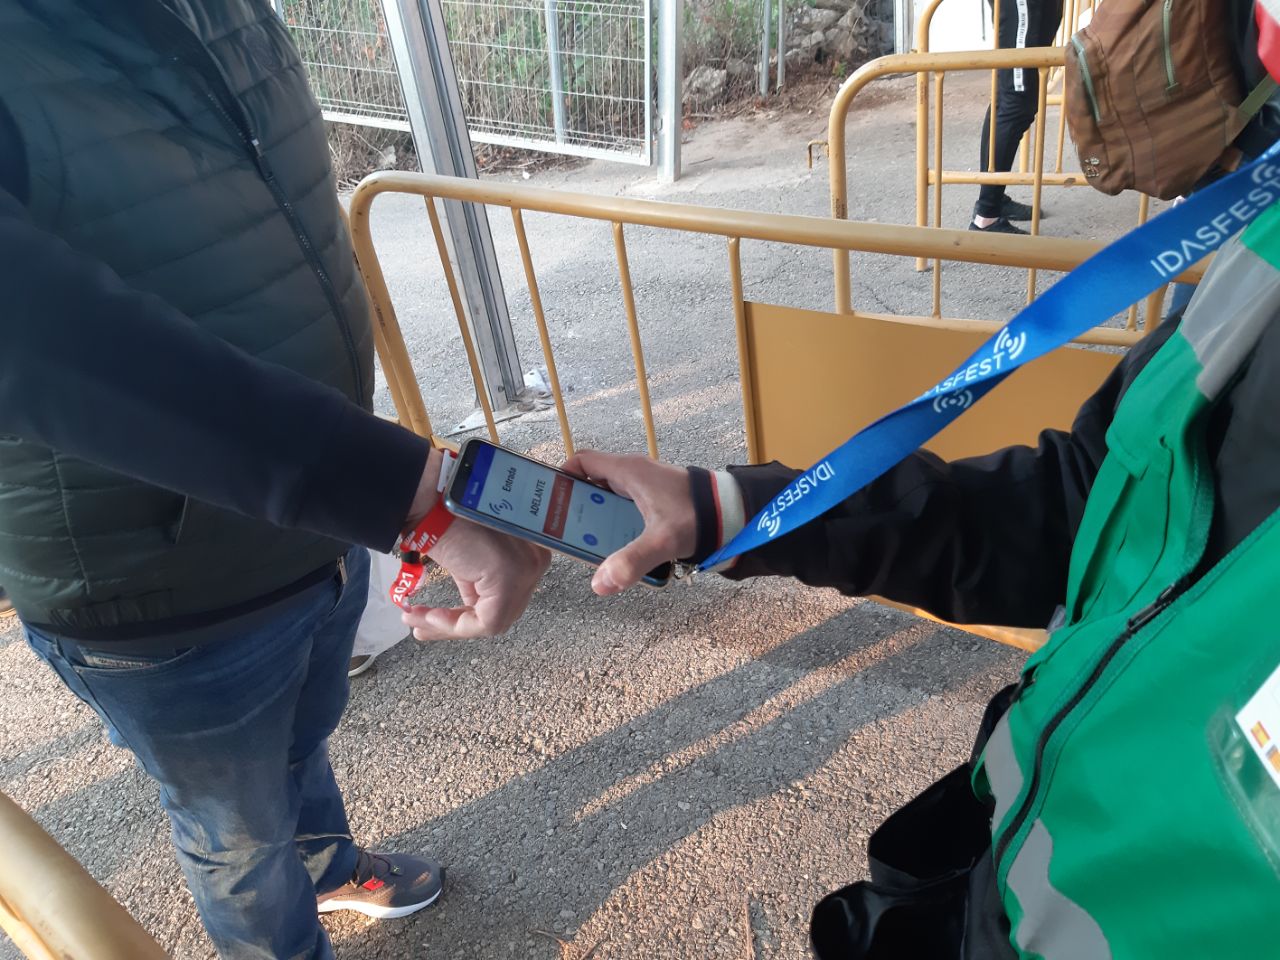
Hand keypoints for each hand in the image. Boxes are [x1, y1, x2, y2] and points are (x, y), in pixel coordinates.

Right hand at [398, 449, 550, 639]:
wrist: (430, 497)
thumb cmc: (444, 519)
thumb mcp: (469, 558)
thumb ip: (478, 581)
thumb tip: (469, 611)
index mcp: (532, 552)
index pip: (509, 598)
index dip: (471, 616)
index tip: (433, 619)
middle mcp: (538, 560)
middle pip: (504, 611)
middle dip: (459, 624)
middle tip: (420, 624)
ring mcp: (528, 568)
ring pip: (495, 621)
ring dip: (449, 626)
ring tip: (415, 621)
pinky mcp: (510, 577)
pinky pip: (486, 622)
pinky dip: (452, 626)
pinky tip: (424, 617)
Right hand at [562, 450, 695, 595]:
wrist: (734, 512)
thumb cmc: (699, 515)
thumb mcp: (662, 540)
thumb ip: (631, 561)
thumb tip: (600, 584)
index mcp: (628, 471)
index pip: (581, 461)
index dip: (563, 477)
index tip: (552, 501)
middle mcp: (634, 474)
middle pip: (592, 483)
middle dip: (578, 506)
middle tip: (567, 530)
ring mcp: (646, 486)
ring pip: (609, 498)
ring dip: (599, 518)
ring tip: (590, 542)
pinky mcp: (657, 499)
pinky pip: (626, 507)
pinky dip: (618, 523)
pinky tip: (620, 544)